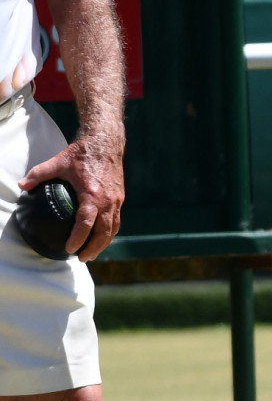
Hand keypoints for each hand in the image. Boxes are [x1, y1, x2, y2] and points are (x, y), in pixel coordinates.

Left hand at [21, 132, 123, 259]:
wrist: (106, 143)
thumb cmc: (82, 153)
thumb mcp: (58, 162)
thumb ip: (39, 174)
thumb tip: (23, 186)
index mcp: (92, 193)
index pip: (87, 222)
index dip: (79, 238)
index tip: (70, 248)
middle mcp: (108, 200)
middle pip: (104, 232)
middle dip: (94, 248)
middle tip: (82, 258)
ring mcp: (116, 200)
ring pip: (113, 228)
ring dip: (104, 244)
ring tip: (92, 254)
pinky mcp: (120, 198)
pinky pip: (116, 220)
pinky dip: (109, 232)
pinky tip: (101, 238)